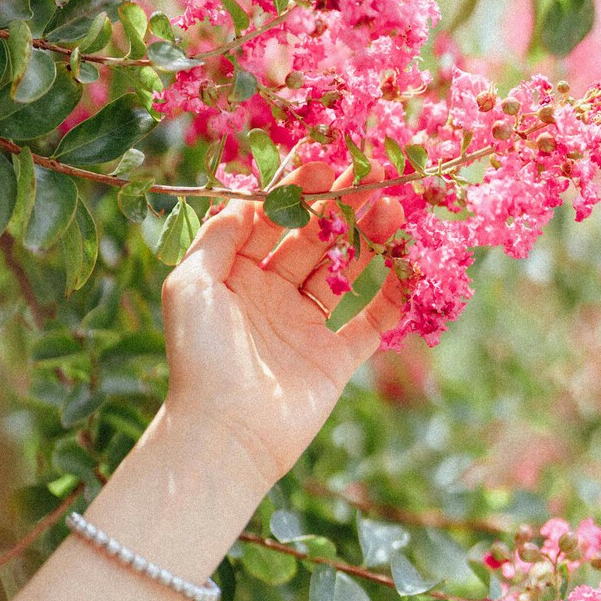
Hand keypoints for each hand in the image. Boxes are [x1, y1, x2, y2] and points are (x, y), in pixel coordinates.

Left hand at [161, 162, 404, 493]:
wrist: (224, 435)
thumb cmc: (199, 355)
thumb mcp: (190, 284)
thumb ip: (217, 236)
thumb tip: (245, 197)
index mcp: (238, 276)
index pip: (274, 221)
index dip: (299, 193)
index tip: (326, 166)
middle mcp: (274, 296)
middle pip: (316, 240)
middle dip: (344, 208)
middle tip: (374, 178)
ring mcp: (307, 327)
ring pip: (348, 272)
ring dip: (372, 241)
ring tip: (393, 210)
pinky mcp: (336, 359)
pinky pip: (373, 320)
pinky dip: (394, 295)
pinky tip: (410, 265)